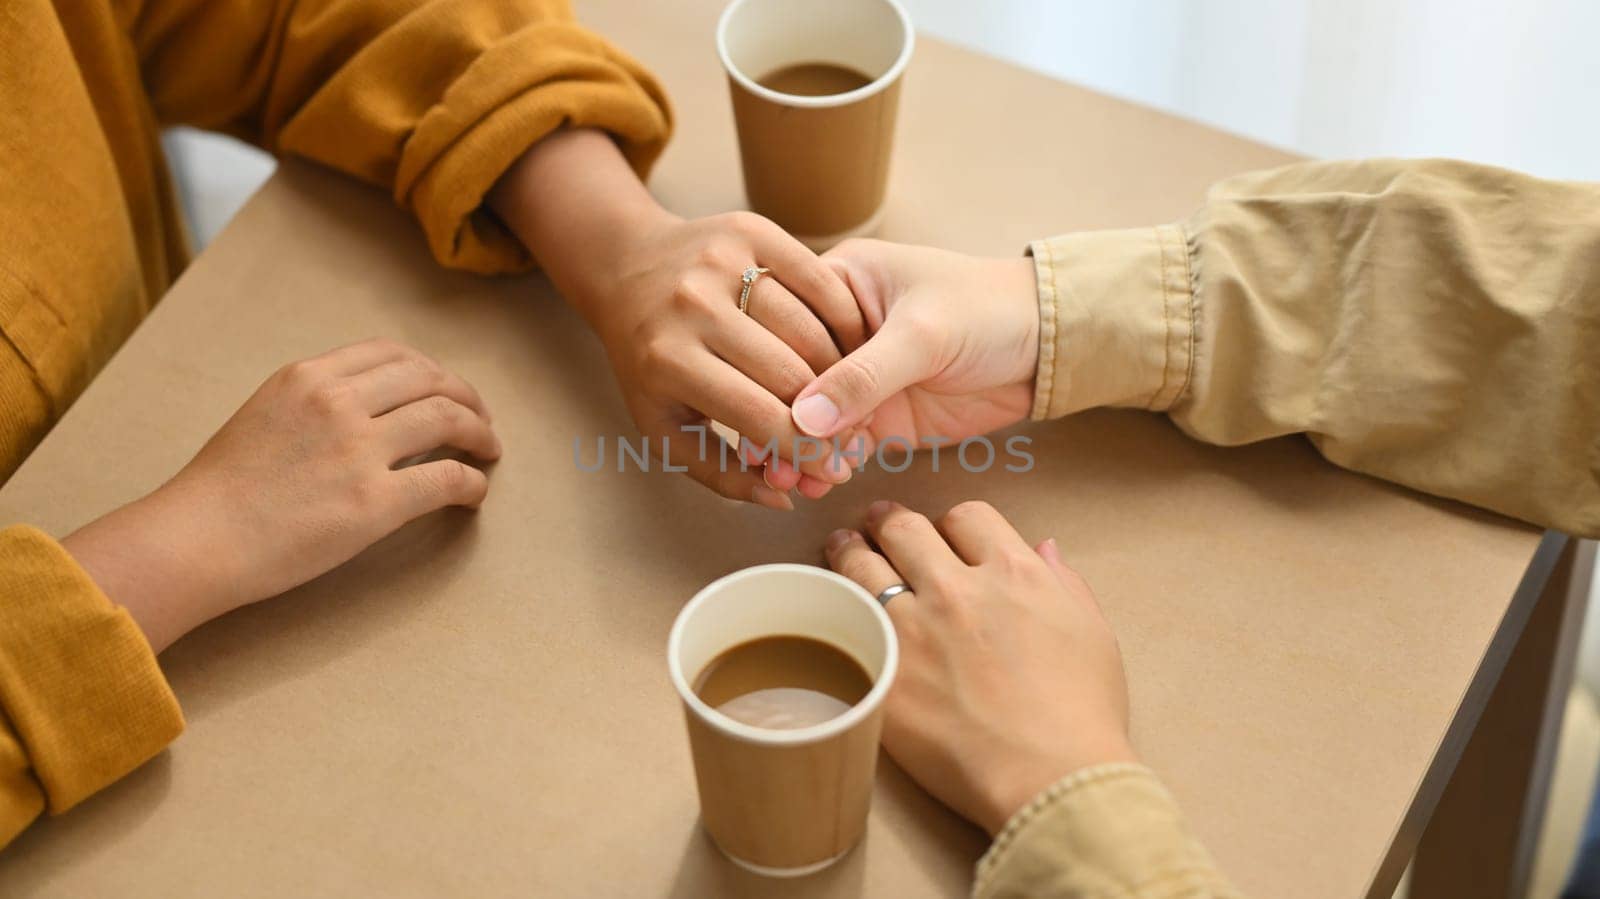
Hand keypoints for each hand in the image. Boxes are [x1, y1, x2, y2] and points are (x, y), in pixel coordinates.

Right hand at [63, 339, 500, 651]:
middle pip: (430, 380)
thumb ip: (313, 402)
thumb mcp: (264, 415)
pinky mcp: (375, 502)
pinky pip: (447, 479)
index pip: (391, 354)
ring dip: (480, 434)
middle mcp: (339, 402)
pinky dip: (472, 482)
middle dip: (467, 398)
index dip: (431, 370)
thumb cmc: (219, 491)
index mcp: (309, 377)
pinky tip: (474, 494)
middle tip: (482, 422)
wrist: (195, 539)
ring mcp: (359, 450)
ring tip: (489, 452)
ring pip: (448, 419)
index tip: (447, 389)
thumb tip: (366, 410)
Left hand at [489, 129, 865, 508]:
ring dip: (842, 371)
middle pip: (790, 373)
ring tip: (850, 398)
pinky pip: (819, 281)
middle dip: (831, 417)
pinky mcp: (750, 230)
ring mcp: (722, 262)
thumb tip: (783, 496)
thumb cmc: (651, 362)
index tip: (830, 470)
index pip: (757, 415)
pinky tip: (849, 346)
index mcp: (667, 360)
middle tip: (851, 439)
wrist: (628, 269)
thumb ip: (722, 472)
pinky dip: (843, 318)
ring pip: (810, 329)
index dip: (804, 450)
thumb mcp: (666, 425)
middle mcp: (692, 306)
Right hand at [763, 239, 1039, 489]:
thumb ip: (864, 376)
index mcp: (835, 282)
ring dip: (798, 449)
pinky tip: (817, 483)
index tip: (757, 411)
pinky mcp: (876, 415)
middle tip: (771, 458)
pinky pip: (837, 443)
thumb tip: (803, 418)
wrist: (1046, 347)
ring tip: (793, 478)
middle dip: (777, 419)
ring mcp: (855, 375)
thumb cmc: (989, 310)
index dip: (766, 370)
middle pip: (785, 377)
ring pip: (807, 417)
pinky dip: (825, 464)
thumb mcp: (923, 335)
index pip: (779, 324)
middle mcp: (835, 328)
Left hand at [824, 500, 1134, 834]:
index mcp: (1013, 573)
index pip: (969, 518)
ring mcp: (912, 628)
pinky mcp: (881, 670)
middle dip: (889, 521)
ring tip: (841, 547)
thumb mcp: (1093, 635)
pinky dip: (840, 606)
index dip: (954, 523)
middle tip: (876, 522)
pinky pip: (847, 621)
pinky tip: (834, 605)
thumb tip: (1043, 550)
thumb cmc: (1081, 716)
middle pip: (905, 530)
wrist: (1049, 776)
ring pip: (864, 567)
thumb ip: (1066, 584)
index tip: (945, 533)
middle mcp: (957, 589)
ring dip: (850, 551)